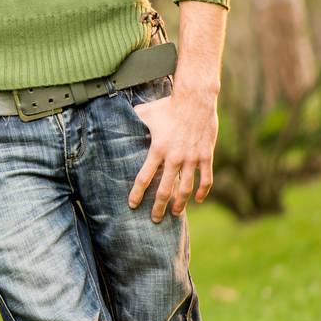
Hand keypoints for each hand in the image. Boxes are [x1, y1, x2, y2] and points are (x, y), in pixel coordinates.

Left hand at [127, 83, 216, 221]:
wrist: (194, 100)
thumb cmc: (167, 106)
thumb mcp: (145, 113)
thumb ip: (132, 121)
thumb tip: (115, 120)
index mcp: (157, 150)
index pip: (144, 177)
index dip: (138, 193)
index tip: (133, 205)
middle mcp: (174, 157)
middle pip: (165, 189)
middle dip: (158, 207)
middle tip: (154, 219)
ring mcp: (191, 158)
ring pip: (186, 188)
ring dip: (180, 203)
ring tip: (175, 213)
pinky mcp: (206, 156)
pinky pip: (205, 179)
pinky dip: (202, 191)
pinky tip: (197, 200)